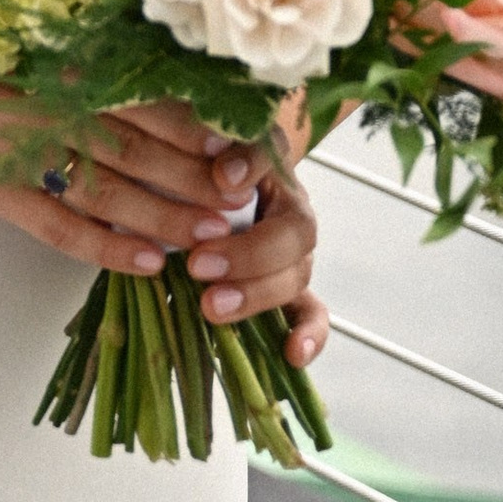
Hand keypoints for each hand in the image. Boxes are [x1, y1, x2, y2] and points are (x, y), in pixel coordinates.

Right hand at [0, 77, 239, 270]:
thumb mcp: (43, 53)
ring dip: (164, 215)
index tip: (238, 147)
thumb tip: (179, 99)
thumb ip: (100, 73)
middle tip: (240, 200)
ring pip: (107, 190)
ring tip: (210, 236)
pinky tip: (147, 263)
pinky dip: (106, 246)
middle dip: (192, 177)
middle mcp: (47, 109)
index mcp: (63, 70)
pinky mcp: (2, 194)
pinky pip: (61, 227)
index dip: (193, 128)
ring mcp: (22, 155)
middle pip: (135, 148)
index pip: (142, 100)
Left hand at [182, 126, 328, 370]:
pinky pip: (312, 312)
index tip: (222, 180)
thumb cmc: (192, 169)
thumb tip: (215, 173)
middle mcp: (289, 207)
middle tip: (199, 264)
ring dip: (257, 293)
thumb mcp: (190, 150)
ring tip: (211, 306)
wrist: (203, 184)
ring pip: (296, 274)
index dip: (252, 168)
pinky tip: (292, 353)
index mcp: (268, 163)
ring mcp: (294, 251)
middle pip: (291, 232)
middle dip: (247, 251)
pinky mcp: (291, 288)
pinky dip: (308, 333)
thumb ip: (196, 148)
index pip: (272, 156)